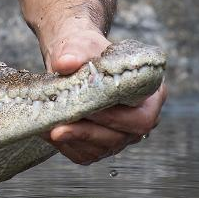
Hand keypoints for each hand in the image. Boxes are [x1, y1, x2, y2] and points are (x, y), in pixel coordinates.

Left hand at [42, 26, 166, 164]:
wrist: (71, 59)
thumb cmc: (84, 49)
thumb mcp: (80, 43)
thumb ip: (75, 50)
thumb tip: (65, 63)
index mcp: (150, 93)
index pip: (142, 115)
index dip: (115, 116)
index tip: (87, 108)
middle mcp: (140, 118)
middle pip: (121, 137)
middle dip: (88, 132)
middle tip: (59, 126)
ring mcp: (121, 134)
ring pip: (101, 149)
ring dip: (73, 140)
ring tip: (48, 127)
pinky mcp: (100, 145)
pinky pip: (84, 154)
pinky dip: (65, 145)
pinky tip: (48, 131)